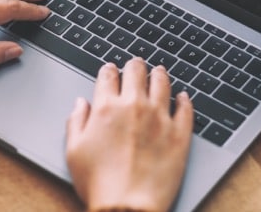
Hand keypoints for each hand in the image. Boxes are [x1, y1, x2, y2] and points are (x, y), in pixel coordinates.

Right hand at [66, 58, 192, 211]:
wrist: (127, 206)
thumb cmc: (99, 182)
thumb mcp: (74, 150)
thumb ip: (76, 121)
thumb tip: (81, 104)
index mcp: (106, 108)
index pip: (108, 76)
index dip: (109, 69)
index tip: (110, 69)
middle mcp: (134, 106)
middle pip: (136, 72)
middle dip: (134, 65)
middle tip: (136, 63)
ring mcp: (159, 119)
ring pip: (162, 84)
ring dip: (159, 74)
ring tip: (159, 71)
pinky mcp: (179, 135)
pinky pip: (186, 109)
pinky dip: (184, 100)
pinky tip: (183, 97)